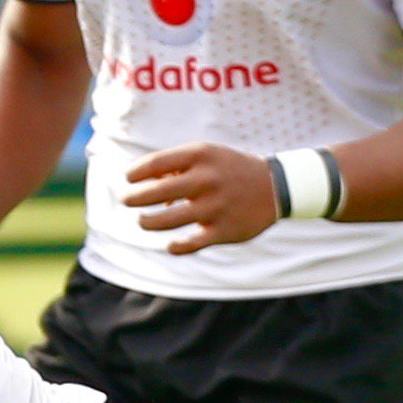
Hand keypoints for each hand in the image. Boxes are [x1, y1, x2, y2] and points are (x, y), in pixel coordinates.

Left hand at [122, 142, 280, 251]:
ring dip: (148, 222)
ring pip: (167, 220)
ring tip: (143, 221)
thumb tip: (144, 186)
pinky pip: (190, 244)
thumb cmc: (230, 169)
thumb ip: (175, 167)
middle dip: (133, 198)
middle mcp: (207, 180)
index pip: (155, 164)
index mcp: (201, 156)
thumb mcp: (207, 155)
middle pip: (156, 192)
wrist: (276, 187)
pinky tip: (169, 245)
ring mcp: (215, 207)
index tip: (127, 179)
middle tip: (125, 200)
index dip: (135, 173)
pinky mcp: (223, 231)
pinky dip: (176, 247)